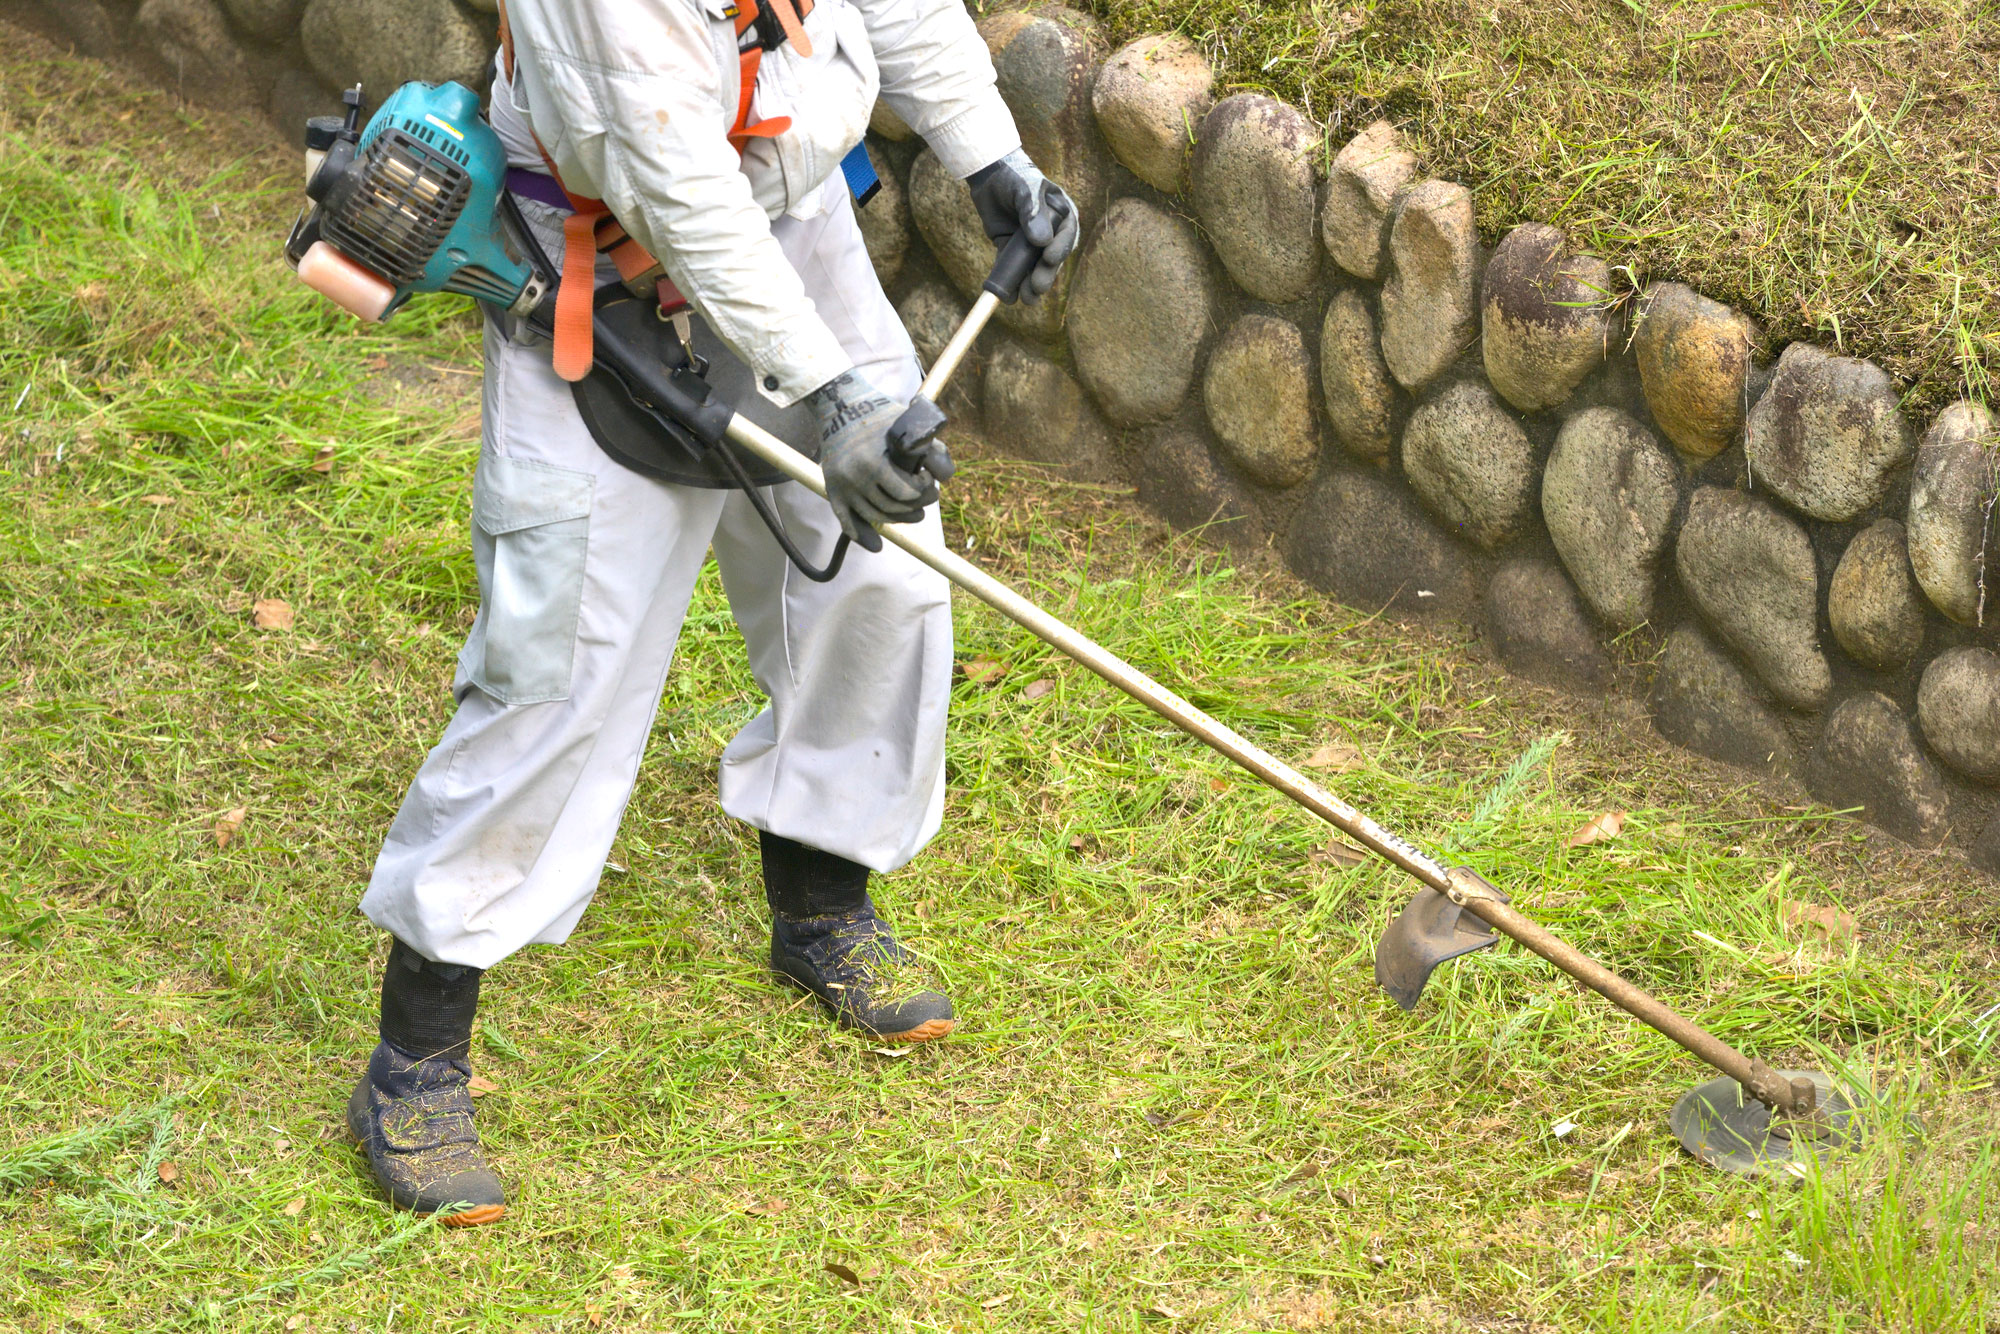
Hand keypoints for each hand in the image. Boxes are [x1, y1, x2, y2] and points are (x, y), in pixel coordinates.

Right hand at [808, 369, 940, 552]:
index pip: (906, 493)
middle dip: (916, 506)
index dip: (924, 490)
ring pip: (875, 516)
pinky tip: (877, 545)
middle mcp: (854, 478)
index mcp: (872, 462)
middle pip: (892, 508)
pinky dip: (861, 535)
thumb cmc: (881, 414)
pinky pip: (846, 521)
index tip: (928, 480)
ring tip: (914, 513)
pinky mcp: (832, 489)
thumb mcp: (909, 426)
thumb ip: (932, 448)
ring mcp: (841, 486)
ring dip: (898, 519)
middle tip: (928, 499)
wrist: (840, 404)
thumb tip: (943, 478)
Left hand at [965, 149, 1078, 301]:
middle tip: (1037, 286)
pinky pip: (1013, 269)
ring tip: (1026, 298)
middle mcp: (1050, 233)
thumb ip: (1033, 211)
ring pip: (1033, 268)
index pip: (1066, 236)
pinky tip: (1007, 296)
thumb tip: (1041, 241)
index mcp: (1062, 215)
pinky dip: (1010, 282)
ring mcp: (1030, 244)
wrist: (989, 175)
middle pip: (1051, 258)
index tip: (1049, 259)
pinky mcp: (1012, 250)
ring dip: (1029, 284)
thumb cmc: (1015, 177)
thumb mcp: (1026, 189)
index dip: (1059, 249)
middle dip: (1045, 274)